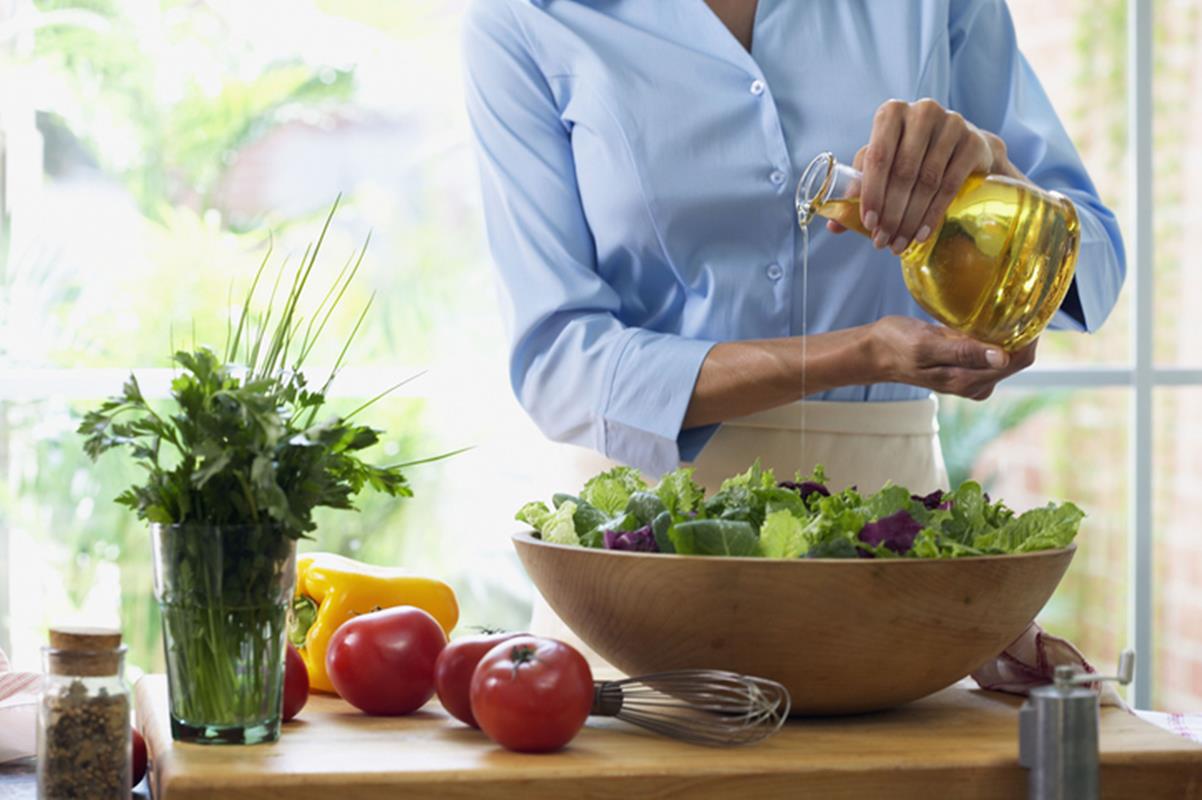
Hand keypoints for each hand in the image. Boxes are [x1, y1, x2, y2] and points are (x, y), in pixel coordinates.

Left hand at [830, 98, 1006, 253]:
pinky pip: (950, 185)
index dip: (871, 193)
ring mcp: (951, 124)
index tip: (868, 224)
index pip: (877, 157)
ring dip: (910, 218)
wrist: (963, 146)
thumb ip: (860, 187)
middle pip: (902, 172)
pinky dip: (933, 214)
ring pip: (926, 181)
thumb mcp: (885, 162)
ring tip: (899, 243)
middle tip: (882, 241)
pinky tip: (922, 234)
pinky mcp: (973, 142)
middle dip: (890, 213)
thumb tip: (834, 225)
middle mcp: (921, 112)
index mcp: (891, 113)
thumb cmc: (913, 154)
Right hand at [869, 316, 1035, 399]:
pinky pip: (993, 348)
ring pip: (1007, 352)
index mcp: (969, 380)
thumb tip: (1001, 357)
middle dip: (1022, 331)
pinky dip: (995, 331)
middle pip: (1018, 357)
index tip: (1030, 307)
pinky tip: (989, 315)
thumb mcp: (927, 345)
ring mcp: (973, 375)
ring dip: (1009, 330)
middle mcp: (976, 382)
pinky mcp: (967, 365)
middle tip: (1019, 298)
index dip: (1029, 335)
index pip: (1018, 360)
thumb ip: (963, 352)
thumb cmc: (896, 346)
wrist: (875, 351)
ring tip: (1005, 303)